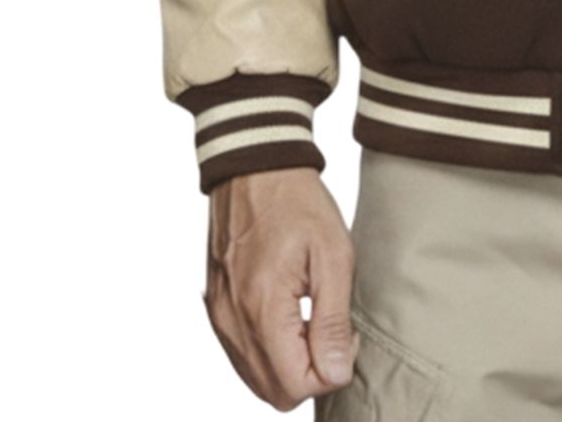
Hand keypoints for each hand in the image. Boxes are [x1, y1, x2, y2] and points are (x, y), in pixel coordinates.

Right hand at [203, 166, 357, 408]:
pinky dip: (269, 352)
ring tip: (310, 319)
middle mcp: (233, 322)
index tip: (346, 334)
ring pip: (257, 380)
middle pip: (275, 393)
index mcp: (263, 309)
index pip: (296, 386)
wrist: (255, 169)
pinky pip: (242, 357)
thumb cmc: (298, 205)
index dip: (331, 372)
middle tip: (331, 329)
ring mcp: (219, 317)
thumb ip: (332, 322)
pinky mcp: (215, 309)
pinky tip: (288, 317)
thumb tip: (336, 374)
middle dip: (311, 374)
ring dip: (289, 365)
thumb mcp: (333, 256)